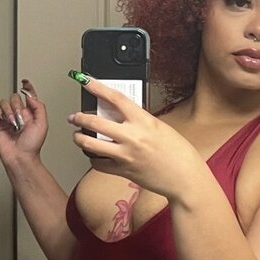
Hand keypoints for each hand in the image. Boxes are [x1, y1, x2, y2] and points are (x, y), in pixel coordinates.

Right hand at [0, 78, 47, 168]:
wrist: (20, 157)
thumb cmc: (32, 145)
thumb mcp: (43, 124)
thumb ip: (39, 107)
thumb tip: (30, 96)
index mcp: (31, 113)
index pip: (28, 95)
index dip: (27, 87)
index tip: (25, 82)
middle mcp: (19, 114)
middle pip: (14, 97)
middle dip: (16, 106)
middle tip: (20, 119)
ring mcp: (8, 118)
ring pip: (4, 103)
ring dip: (8, 111)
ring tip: (13, 123)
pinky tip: (4, 121)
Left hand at [67, 75, 202, 200]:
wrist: (185, 178)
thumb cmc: (178, 153)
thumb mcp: (160, 127)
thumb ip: (139, 121)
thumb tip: (120, 117)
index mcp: (144, 121)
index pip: (115, 98)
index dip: (97, 87)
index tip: (85, 80)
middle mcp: (132, 137)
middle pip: (95, 123)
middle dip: (79, 118)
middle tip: (74, 117)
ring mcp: (126, 155)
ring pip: (90, 145)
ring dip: (79, 139)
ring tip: (77, 136)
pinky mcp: (123, 171)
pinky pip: (99, 164)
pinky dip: (93, 158)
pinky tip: (94, 155)